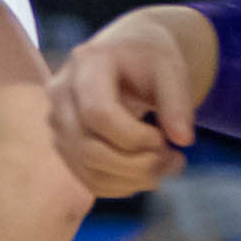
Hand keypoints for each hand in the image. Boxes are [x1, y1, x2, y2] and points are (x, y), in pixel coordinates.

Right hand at [51, 9, 208, 195]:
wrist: (123, 55)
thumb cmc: (147, 60)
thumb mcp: (171, 69)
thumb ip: (178, 102)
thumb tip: (183, 141)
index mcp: (85, 65)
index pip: (97, 114)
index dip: (134, 137)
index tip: (164, 138)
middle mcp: (59, 95)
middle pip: (88, 148)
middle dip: (137, 165)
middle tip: (175, 159)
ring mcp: (57, 123)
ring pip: (87, 169)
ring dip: (133, 179)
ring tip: (167, 165)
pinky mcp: (64, 145)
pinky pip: (88, 179)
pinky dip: (122, 186)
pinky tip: (147, 173)